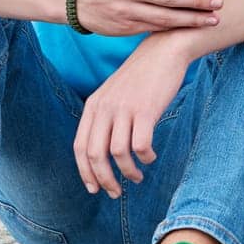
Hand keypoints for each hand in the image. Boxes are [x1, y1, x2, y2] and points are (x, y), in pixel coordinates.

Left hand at [74, 39, 190, 197]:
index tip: (94, 189)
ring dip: (128, 172)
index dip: (85, 172)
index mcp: (93, 106)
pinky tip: (150, 157)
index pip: (80, 147)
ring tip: (137, 177)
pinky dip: (145, 157)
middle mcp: (104, 108)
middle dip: (104, 180)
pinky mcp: (145, 110)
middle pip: (95, 155)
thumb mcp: (114, 94)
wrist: (164, 51)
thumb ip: (105, 117)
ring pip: (118, 154)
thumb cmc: (141, 77)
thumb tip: (101, 153)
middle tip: (115, 193)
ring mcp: (124, 109)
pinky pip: (140, 145)